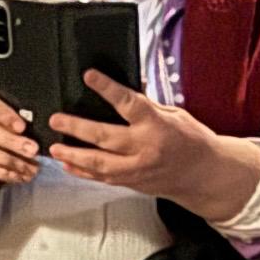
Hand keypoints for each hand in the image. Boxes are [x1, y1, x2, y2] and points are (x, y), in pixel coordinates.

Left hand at [46, 71, 259, 223]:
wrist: (205, 175)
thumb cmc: (192, 141)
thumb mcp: (174, 114)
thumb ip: (147, 103)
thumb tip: (127, 82)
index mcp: (157, 125)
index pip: (128, 103)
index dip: (107, 88)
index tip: (89, 76)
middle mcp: (145, 148)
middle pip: (105, 137)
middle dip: (77, 128)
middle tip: (56, 119)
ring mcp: (137, 169)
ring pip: (99, 163)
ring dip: (74, 155)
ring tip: (55, 146)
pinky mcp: (132, 183)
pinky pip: (102, 178)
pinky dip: (83, 172)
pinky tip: (68, 164)